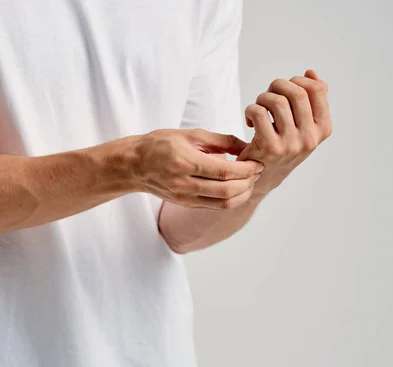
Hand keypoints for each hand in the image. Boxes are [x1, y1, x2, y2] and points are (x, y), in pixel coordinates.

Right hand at [132, 129, 262, 209]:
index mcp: (186, 162)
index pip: (225, 171)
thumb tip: (246, 145)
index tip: (258, 162)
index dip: (247, 169)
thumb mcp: (189, 134)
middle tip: (258, 171)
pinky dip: (230, 200)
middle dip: (248, 182)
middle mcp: (185, 183)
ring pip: (223, 203)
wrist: (134, 165)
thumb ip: (220, 140)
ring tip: (250, 181)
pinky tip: (237, 189)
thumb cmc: (159, 144)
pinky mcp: (185, 204)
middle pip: (227, 190)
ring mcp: (184, 197)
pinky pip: (214, 206)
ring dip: (242, 194)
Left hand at [238, 70, 332, 196]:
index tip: (285, 88)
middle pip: (297, 92)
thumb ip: (311, 101)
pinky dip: (250, 110)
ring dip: (263, 98)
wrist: (262, 179)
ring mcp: (291, 144)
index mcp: (322, 129)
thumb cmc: (281, 147)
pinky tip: (251, 120)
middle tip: (268, 95)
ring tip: (259, 107)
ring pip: (277, 101)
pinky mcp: (269, 148)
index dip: (298, 80)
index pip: (318, 90)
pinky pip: (259, 113)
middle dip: (278, 86)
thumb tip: (311, 73)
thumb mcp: (302, 127)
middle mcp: (310, 138)